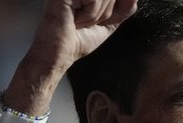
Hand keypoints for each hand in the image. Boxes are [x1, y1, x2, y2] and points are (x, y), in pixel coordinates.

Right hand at [3, 0, 136, 115]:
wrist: (58, 54)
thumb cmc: (78, 39)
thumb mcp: (109, 23)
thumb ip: (124, 8)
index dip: (112, 10)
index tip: (98, 20)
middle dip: (106, 13)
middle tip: (86, 21)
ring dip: (96, 15)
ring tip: (79, 20)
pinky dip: (89, 14)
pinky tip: (74, 17)